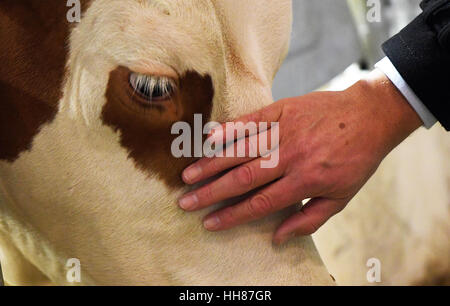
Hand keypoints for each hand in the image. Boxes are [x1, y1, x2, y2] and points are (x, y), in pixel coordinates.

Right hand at [178, 70, 422, 244]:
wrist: (371, 116)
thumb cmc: (356, 160)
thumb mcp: (341, 197)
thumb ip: (309, 219)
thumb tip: (278, 238)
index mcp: (304, 181)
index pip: (259, 202)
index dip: (232, 215)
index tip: (209, 223)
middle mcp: (290, 157)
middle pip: (243, 178)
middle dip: (211, 192)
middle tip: (186, 202)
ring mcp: (285, 131)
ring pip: (241, 150)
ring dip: (212, 163)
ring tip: (188, 176)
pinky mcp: (283, 109)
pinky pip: (251, 121)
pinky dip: (229, 129)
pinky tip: (208, 138)